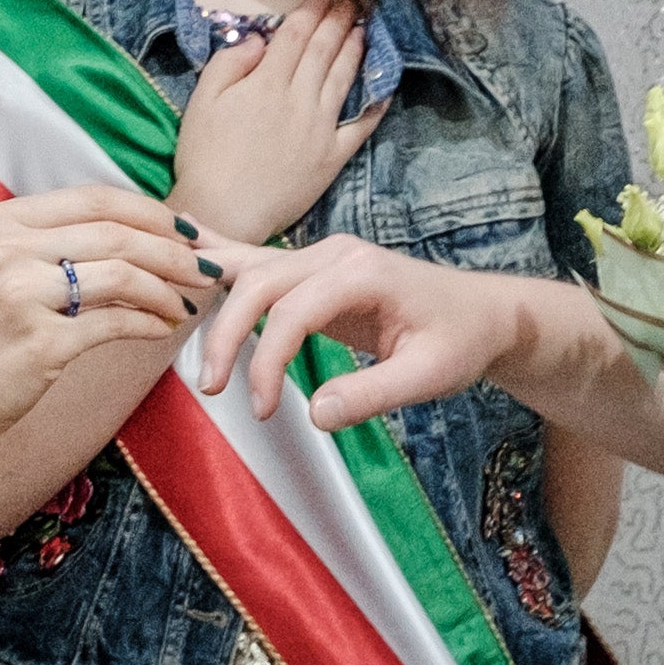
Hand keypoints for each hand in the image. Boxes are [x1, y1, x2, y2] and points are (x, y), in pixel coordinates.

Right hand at [0, 185, 204, 442]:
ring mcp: (25, 297)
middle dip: (174, 250)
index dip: (150, 212)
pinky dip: (150, 324)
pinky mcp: (41, 345)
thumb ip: (49, 242)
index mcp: (5, 222)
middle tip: (207, 266)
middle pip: (118, 235)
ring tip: (187, 303)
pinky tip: (163, 329)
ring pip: (124, 277)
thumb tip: (131, 234)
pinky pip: (115, 326)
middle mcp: (13, 251)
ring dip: (168, 289)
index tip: (186, 229)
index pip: (96, 199)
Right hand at [171, 0, 381, 243]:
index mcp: (267, 82)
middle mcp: (299, 98)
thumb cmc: (204, 156)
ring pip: (344, 77)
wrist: (224, 212)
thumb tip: (261, 40)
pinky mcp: (333, 156)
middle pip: (324, 49)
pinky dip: (375, 104)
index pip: (296, 34)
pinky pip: (361, 125)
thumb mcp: (202, 100)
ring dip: (356, 48)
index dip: (311, 9)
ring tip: (364, 27)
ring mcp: (321, 127)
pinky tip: (384, 87)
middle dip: (339, 19)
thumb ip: (230, 63)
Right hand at [190, 235, 550, 430]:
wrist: (483, 314)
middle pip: (259, 282)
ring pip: (251, 269)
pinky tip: (187, 248)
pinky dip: (222, 263)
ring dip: (217, 307)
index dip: (266, 361)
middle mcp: (336, 253)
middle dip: (227, 334)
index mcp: (362, 272)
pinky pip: (259, 265)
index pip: (291, 311)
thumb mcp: (429, 376)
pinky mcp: (314, 269)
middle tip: (214, 390)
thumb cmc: (459, 342)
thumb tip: (314, 415)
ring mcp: (322, 255)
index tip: (263, 409)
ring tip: (180, 338)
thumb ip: (371, 394)